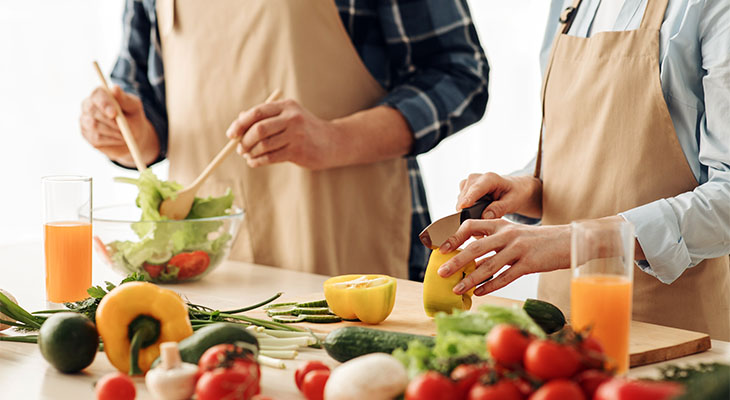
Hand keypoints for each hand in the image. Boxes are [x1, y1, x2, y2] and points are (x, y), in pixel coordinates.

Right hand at [80, 85, 158, 167]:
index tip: (114, 114)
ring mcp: (85, 120)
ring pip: (95, 126)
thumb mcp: (134, 107)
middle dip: (111, 121)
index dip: (104, 104)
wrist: (133, 136)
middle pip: (93, 111)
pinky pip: (96, 138)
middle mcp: (88, 105)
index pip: (97, 95)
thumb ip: (124, 99)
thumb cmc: (133, 117)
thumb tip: (115, 89)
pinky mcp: (86, 134)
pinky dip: (111, 140)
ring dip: (113, 132)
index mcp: (100, 94)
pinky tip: (118, 138)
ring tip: (124, 133)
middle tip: (124, 128)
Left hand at [226, 99, 339, 169]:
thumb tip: (239, 121)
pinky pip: (271, 157)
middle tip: (240, 148)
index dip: (240, 124)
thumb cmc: (305, 129)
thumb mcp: (289, 117)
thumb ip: (266, 117)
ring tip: (248, 156)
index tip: (231, 134)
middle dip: (244, 140)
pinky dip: (258, 161)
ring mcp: (296, 135)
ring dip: (251, 153)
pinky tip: (254, 162)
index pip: (257, 112)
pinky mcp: (298, 151)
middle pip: (258, 129)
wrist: (333, 142)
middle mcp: (292, 118)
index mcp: (286, 106)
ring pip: (263, 145)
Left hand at [437, 219, 570, 295]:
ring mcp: (519, 249)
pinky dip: (490, 286)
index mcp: (500, 225)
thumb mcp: (514, 234)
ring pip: (489, 265)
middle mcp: (507, 235)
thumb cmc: (537, 241)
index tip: (442, 249)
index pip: (471, 225)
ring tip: (457, 288)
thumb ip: (493, 242)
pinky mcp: (530, 263)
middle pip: (475, 248)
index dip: (455, 237)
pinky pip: (506, 277)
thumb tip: (470, 257)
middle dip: (456, 261)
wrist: (567, 241)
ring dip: (470, 279)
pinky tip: (479, 293)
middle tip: (442, 273)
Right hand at [457, 173, 541, 219]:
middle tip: (479, 233)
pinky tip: (479, 213)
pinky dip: (466, 211)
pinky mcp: (464, 189)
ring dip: (467, 213)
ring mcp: (468, 183)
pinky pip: (460, 203)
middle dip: (468, 213)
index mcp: (490, 178)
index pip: (476, 189)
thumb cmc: (515, 194)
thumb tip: (484, 217)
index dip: (468, 198)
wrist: (514, 188)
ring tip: (481, 221)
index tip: (461, 208)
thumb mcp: (513, 202)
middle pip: (465, 197)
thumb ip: (499, 209)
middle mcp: (476, 178)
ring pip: (461, 201)